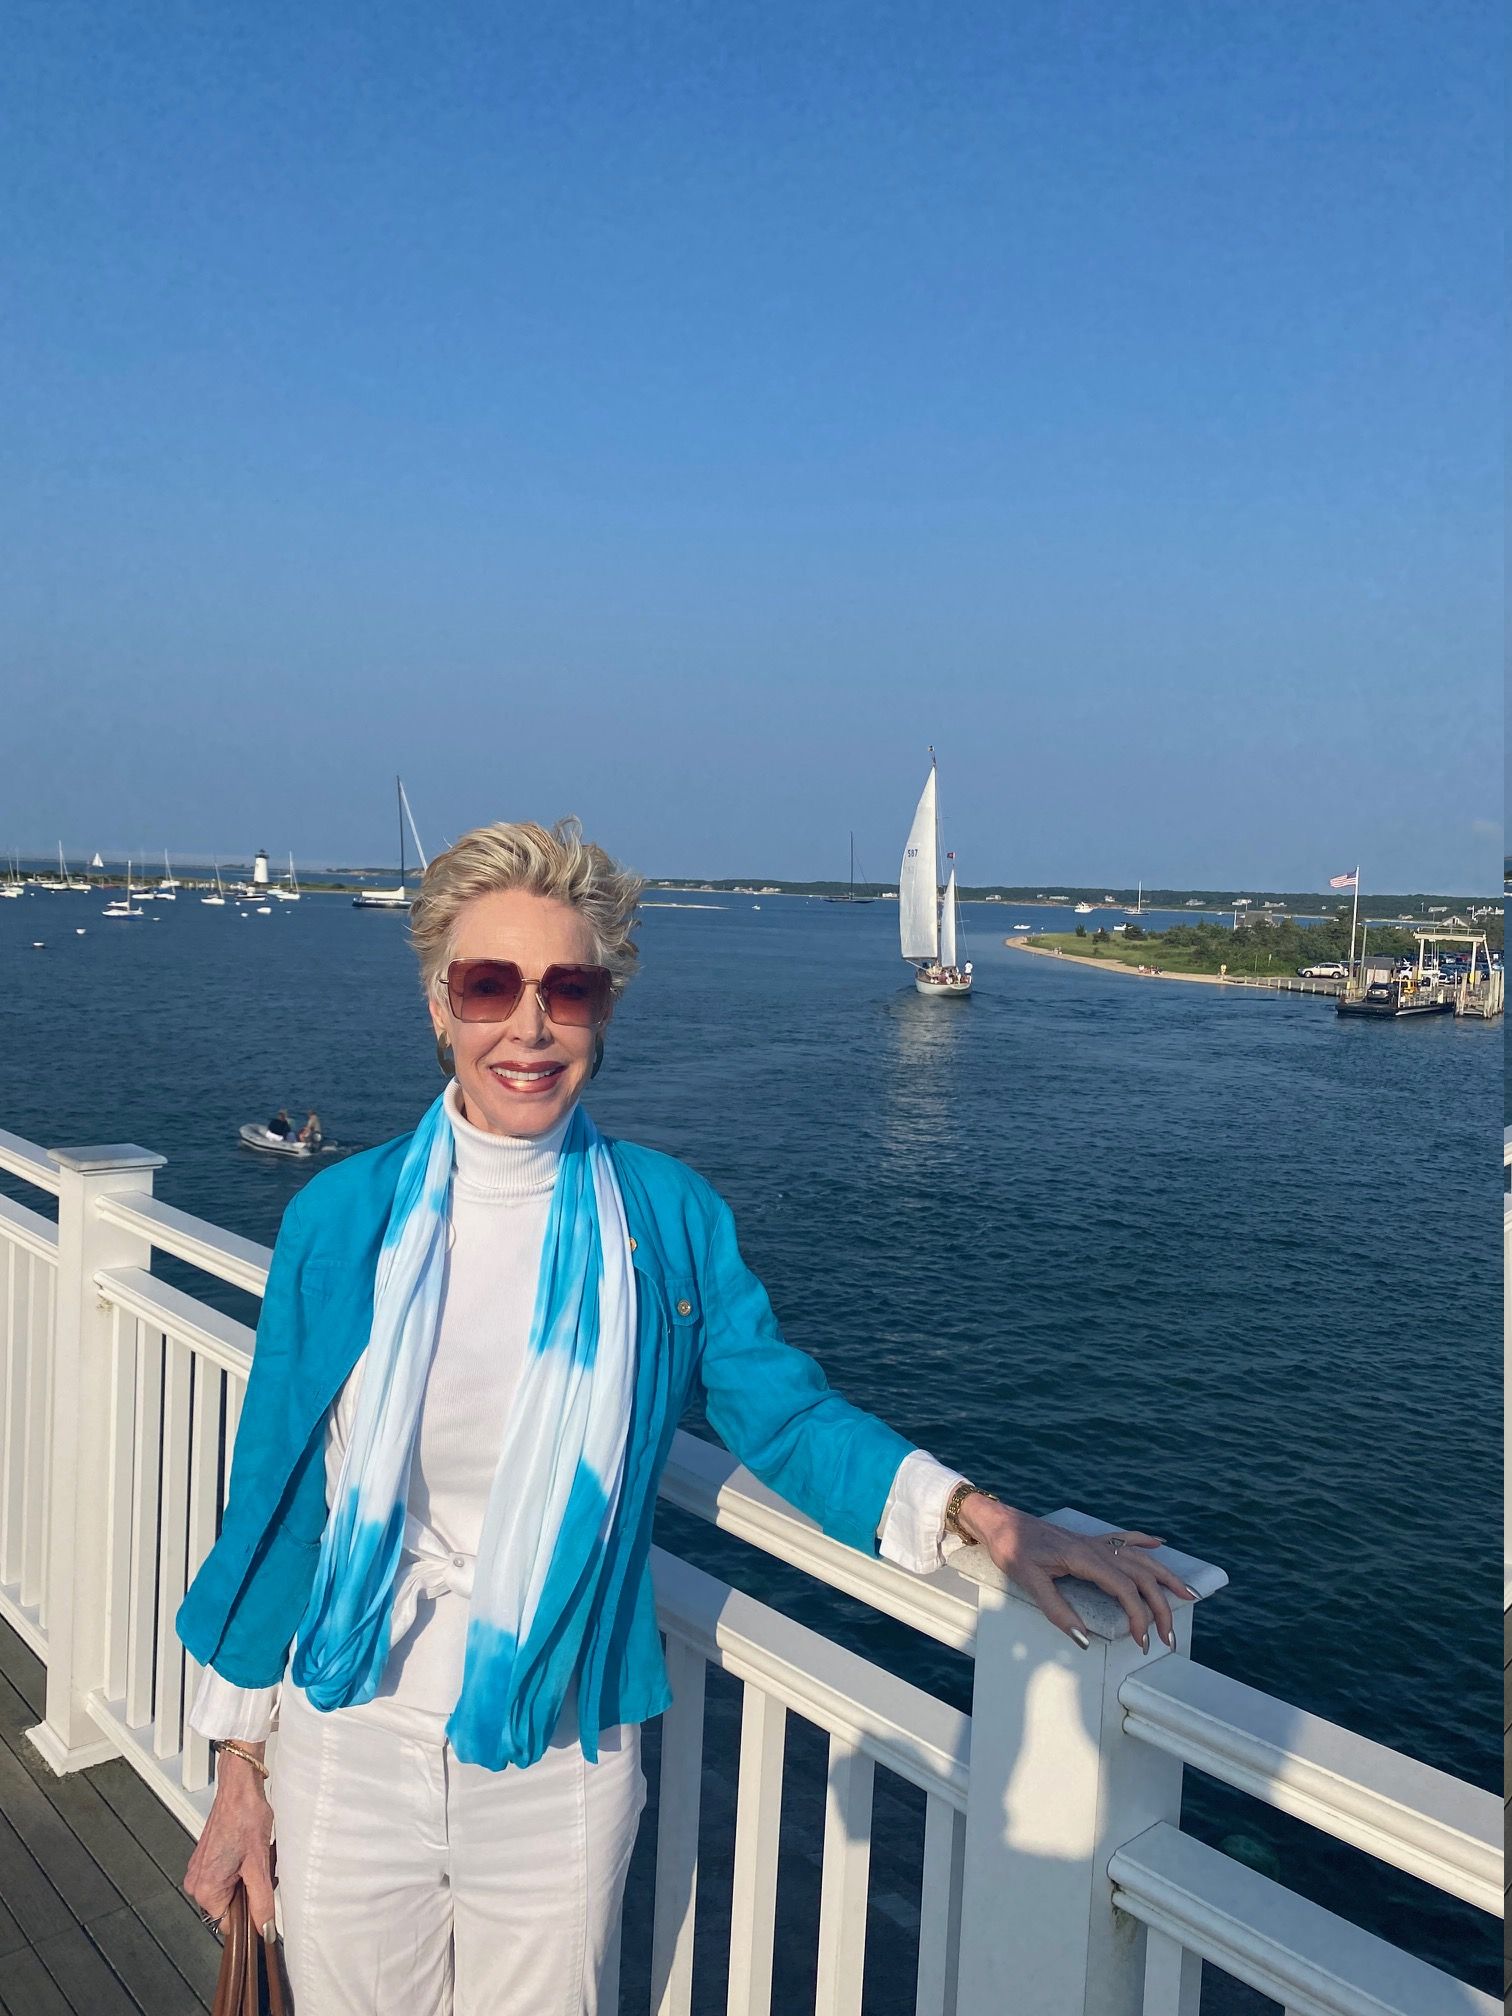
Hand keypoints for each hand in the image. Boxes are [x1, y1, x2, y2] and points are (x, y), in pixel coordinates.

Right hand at [183, 1752, 276, 1939]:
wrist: (239, 1786)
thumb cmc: (245, 1816)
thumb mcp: (259, 1864)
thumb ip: (262, 1901)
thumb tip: (264, 1927)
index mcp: (205, 1889)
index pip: (229, 1924)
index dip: (250, 1914)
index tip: (263, 1899)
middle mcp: (196, 1882)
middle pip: (230, 1906)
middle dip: (250, 1893)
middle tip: (263, 1871)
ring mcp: (199, 1869)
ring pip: (231, 1890)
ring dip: (248, 1879)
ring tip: (257, 1857)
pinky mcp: (206, 1859)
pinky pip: (227, 1876)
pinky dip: (242, 1868)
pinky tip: (251, 1852)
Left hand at [957, 1495, 1198, 1652]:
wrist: (1001, 1520)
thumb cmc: (1012, 1550)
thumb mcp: (1029, 1582)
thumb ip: (1057, 1611)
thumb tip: (1085, 1641)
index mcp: (1085, 1558)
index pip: (1125, 1589)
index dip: (1139, 1616)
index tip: (1142, 1642)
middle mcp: (1097, 1548)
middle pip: (1141, 1576)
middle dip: (1161, 1607)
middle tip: (1170, 1637)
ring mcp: (1095, 1542)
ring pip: (1140, 1557)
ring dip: (1165, 1576)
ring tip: (1188, 1593)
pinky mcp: (1089, 1540)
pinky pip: (1125, 1539)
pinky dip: (1145, 1541)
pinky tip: (1161, 1543)